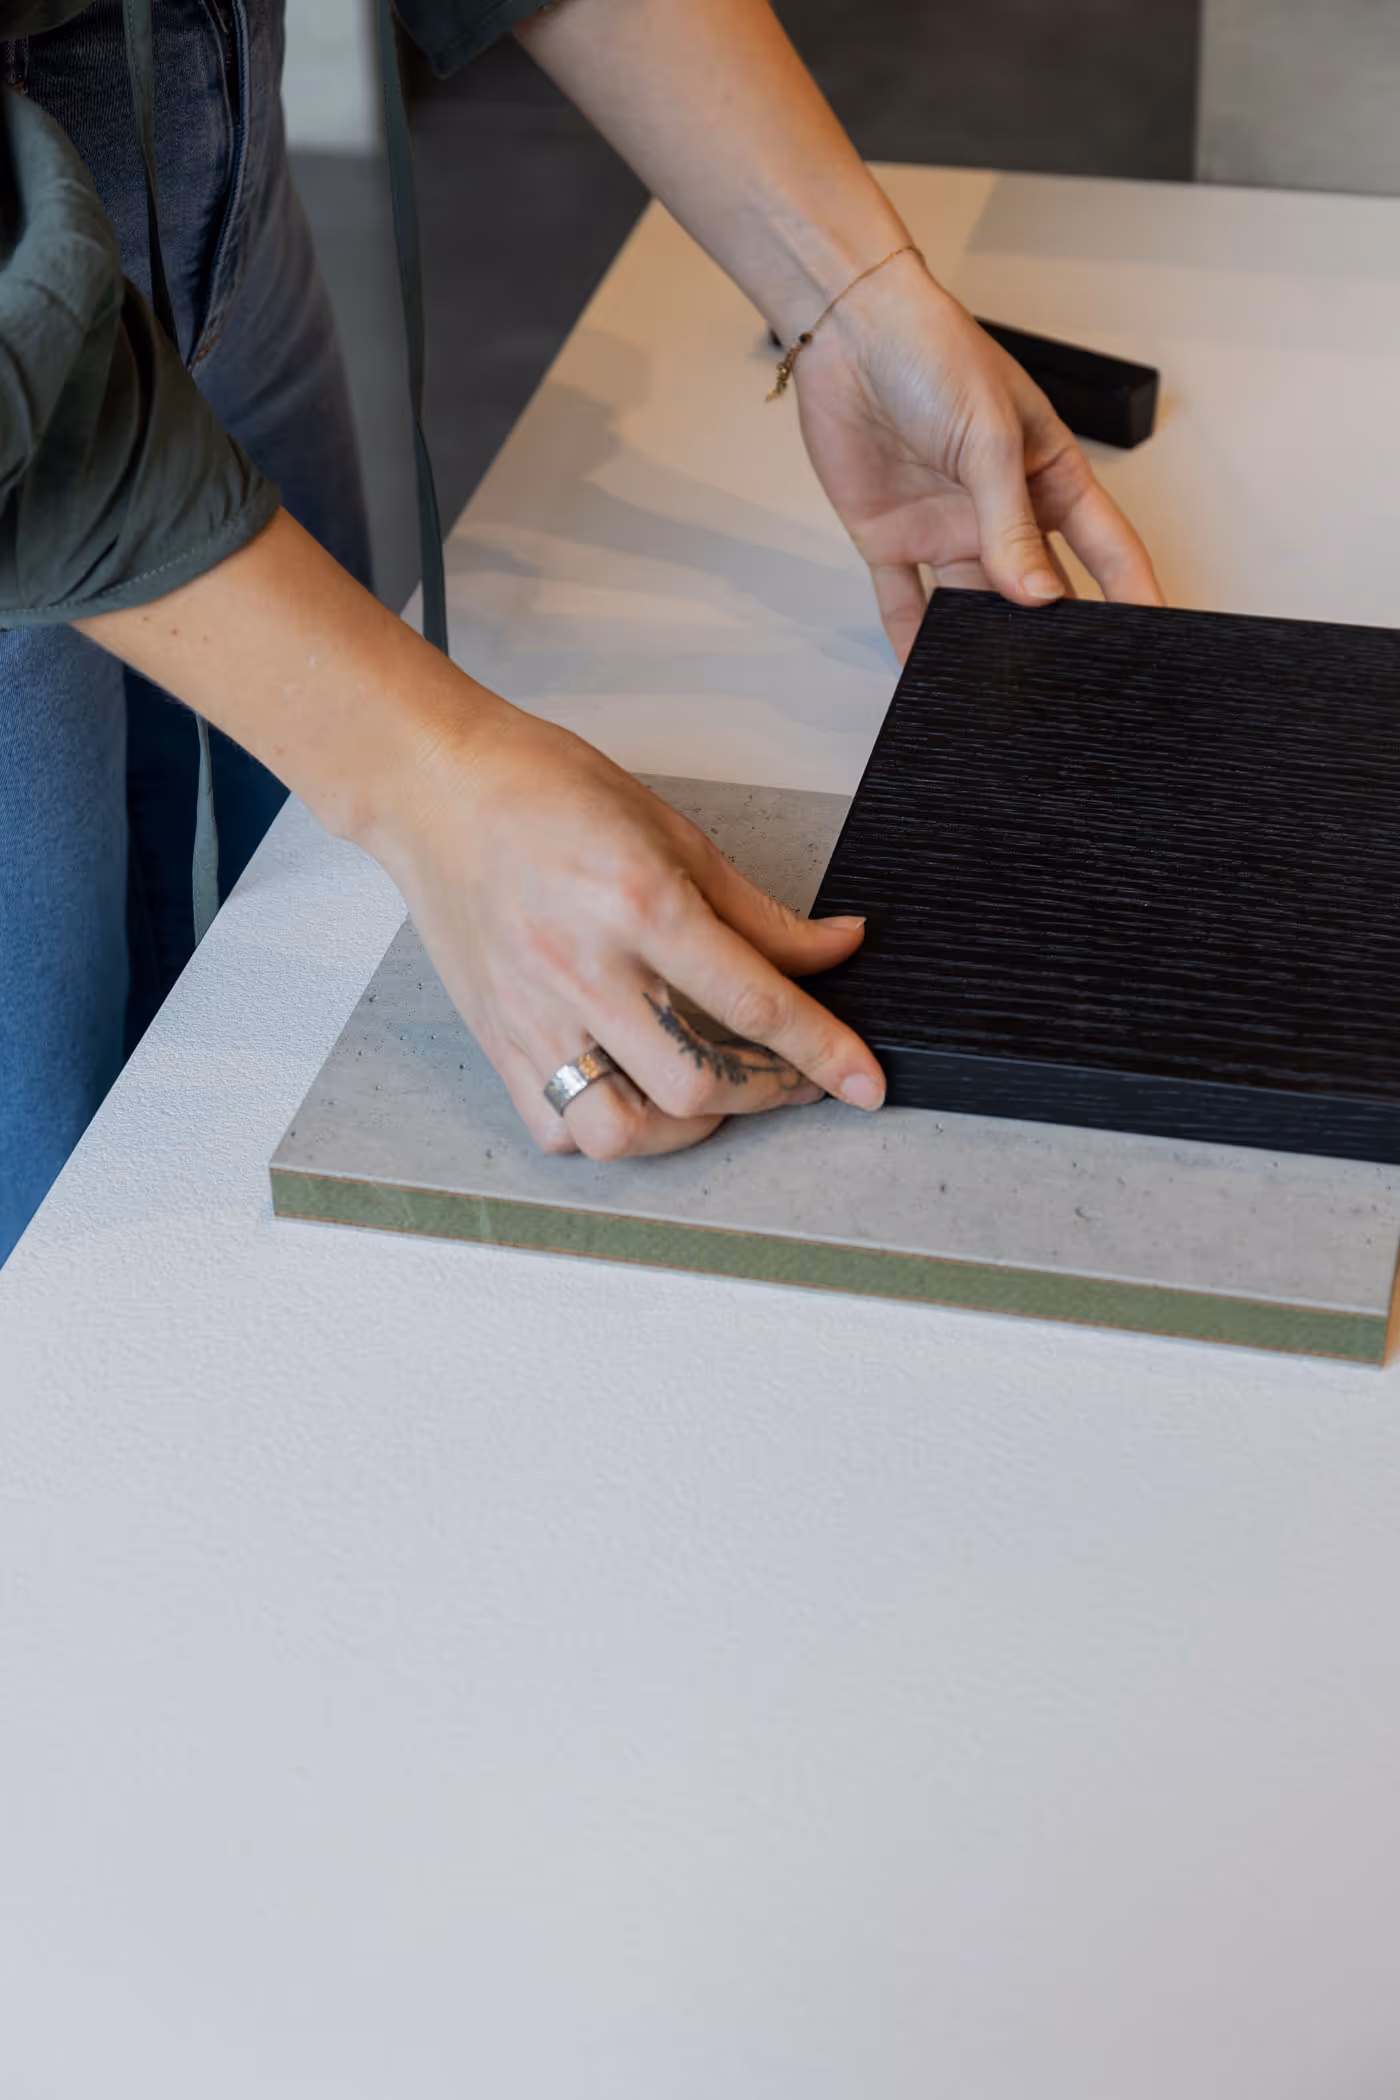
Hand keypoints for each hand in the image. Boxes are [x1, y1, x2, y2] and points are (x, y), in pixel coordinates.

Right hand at [369, 700, 886, 1160]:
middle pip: (696, 1085)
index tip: (866, 1084)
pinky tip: (633, 1094)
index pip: (755, 1002)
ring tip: (710, 1097)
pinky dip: (606, 1131)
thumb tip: (836, 951)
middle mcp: (584, 969)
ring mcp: (533, 1013)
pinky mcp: (498, 1038)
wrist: (435, 788)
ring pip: (621, 1131)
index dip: (824, 1051)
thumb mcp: (672, 830)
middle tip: (791, 1075)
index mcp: (638, 903)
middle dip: (765, 1093)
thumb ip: (758, 911)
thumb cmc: (544, 791)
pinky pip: (557, 1128)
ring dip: (685, 1131)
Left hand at [794, 251, 1163, 658]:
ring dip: (983, 644)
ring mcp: (946, 527)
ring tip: (998, 687)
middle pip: (1039, 587)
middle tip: (1068, 678)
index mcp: (1047, 475)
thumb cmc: (933, 352)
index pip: (1105, 545)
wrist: (847, 329)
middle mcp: (1000, 510)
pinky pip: (905, 605)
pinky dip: (914, 642)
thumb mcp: (990, 438)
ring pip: (973, 607)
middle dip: (1055, 632)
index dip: (1132, 590)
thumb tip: (1037, 596)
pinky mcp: (892, 539)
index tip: (1152, 634)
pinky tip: (928, 677)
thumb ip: (1011, 524)